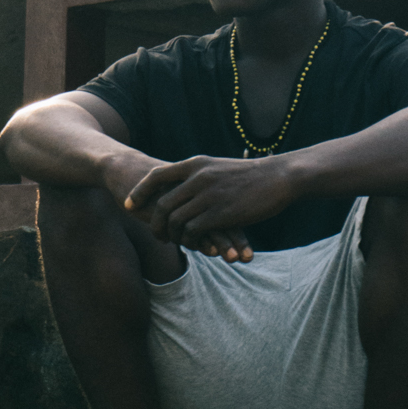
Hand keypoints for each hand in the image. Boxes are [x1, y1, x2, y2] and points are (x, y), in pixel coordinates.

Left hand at [120, 154, 298, 260]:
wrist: (279, 177)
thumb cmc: (250, 175)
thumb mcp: (218, 166)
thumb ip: (199, 174)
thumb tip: (182, 185)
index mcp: (195, 164)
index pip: (156, 175)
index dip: (139, 191)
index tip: (128, 204)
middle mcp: (197, 178)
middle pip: (161, 204)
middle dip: (154, 223)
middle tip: (156, 235)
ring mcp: (208, 196)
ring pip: (175, 220)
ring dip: (172, 235)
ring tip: (175, 242)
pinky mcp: (220, 214)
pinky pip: (193, 231)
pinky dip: (190, 241)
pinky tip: (195, 244)